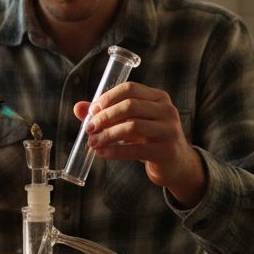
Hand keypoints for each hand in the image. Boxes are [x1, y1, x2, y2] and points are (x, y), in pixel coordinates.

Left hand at [74, 81, 205, 207]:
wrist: (175, 164)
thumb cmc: (149, 139)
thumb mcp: (130, 123)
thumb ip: (106, 114)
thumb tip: (78, 107)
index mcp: (159, 98)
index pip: (130, 88)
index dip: (108, 97)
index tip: (92, 111)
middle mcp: (167, 110)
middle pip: (129, 106)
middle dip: (104, 117)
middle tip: (89, 128)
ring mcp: (169, 130)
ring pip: (132, 127)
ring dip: (107, 135)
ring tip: (92, 143)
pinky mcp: (166, 151)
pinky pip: (135, 149)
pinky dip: (114, 151)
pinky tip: (101, 153)